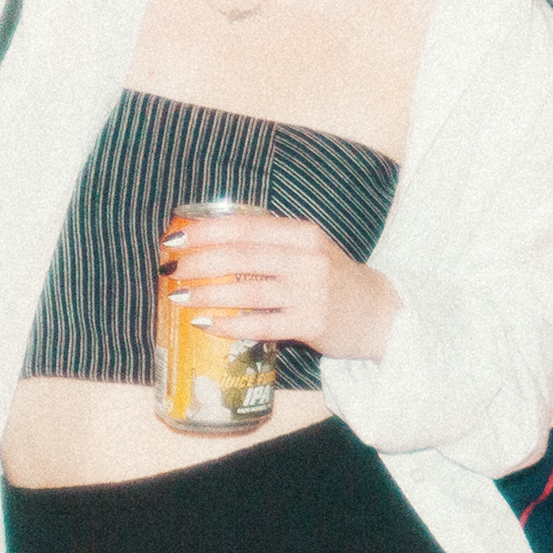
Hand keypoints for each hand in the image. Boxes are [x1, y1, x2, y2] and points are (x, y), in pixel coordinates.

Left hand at [164, 205, 399, 355]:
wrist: (379, 313)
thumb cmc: (333, 281)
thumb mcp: (309, 251)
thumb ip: (269, 245)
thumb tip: (207, 247)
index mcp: (303, 234)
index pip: (245, 227)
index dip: (205, 231)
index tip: (174, 239)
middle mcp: (308, 259)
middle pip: (242, 256)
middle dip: (199, 262)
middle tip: (172, 270)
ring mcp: (311, 292)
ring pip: (248, 291)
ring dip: (207, 294)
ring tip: (180, 298)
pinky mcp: (312, 323)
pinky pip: (261, 325)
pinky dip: (229, 325)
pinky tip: (206, 325)